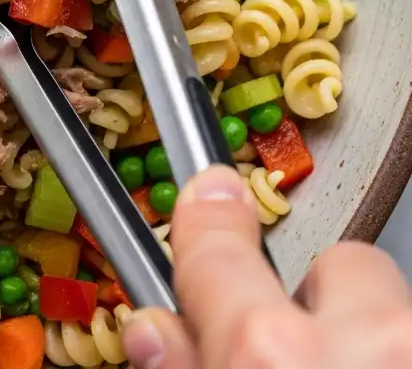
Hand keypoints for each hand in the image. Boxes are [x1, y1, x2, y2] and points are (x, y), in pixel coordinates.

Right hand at [123, 165, 411, 367]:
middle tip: (302, 350)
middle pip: (341, 264)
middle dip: (319, 297)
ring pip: (398, 305)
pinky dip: (402, 356)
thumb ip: (187, 366)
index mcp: (264, 354)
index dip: (209, 217)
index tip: (210, 195)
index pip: (217, 247)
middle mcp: (364, 340)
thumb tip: (158, 331)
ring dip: (374, 336)